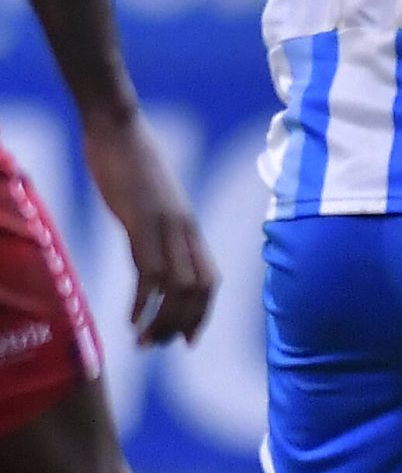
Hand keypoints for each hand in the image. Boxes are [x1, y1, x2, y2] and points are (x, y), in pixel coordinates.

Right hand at [81, 109, 215, 345]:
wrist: (118, 126)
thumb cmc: (132, 160)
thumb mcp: (153, 201)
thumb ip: (160, 226)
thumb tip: (153, 245)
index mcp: (190, 227)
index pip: (210, 281)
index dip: (203, 314)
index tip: (188, 339)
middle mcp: (185, 230)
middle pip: (199, 291)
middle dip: (183, 325)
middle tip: (161, 346)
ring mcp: (165, 226)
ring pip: (177, 287)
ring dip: (163, 320)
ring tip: (144, 341)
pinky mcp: (141, 220)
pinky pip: (149, 271)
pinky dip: (143, 301)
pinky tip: (131, 318)